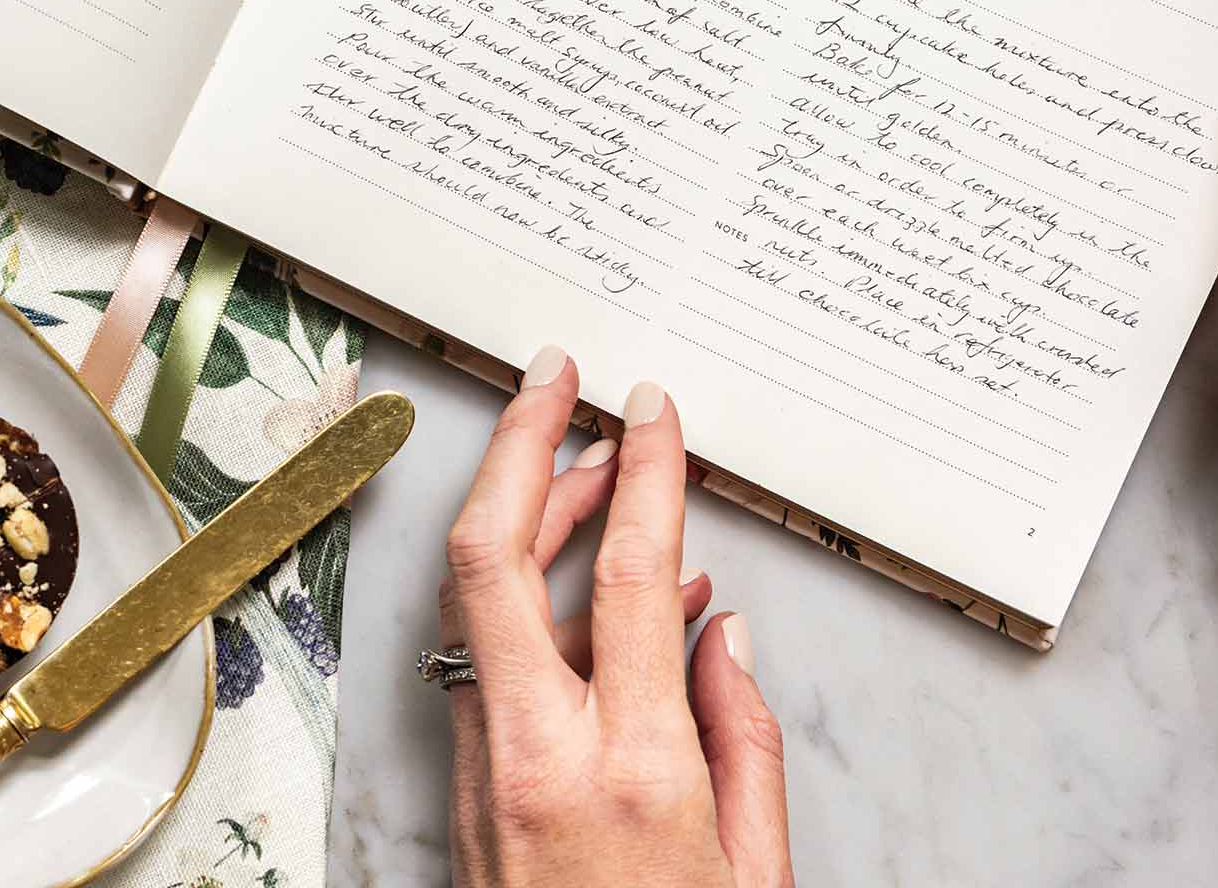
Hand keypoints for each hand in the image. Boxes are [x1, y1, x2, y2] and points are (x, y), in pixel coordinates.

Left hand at [438, 350, 789, 887]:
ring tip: (591, 469)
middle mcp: (537, 755)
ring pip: (478, 604)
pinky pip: (491, 666)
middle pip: (490, 556)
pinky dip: (538, 608)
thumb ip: (744, 735)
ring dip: (529, 521)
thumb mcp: (756, 868)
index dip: (643, 471)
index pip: (631, 574)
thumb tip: (724, 628)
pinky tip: (598, 593)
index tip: (653, 408)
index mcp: (629, 768)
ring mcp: (485, 772)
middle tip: (557, 378)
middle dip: (519, 447)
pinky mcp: (461, 794)